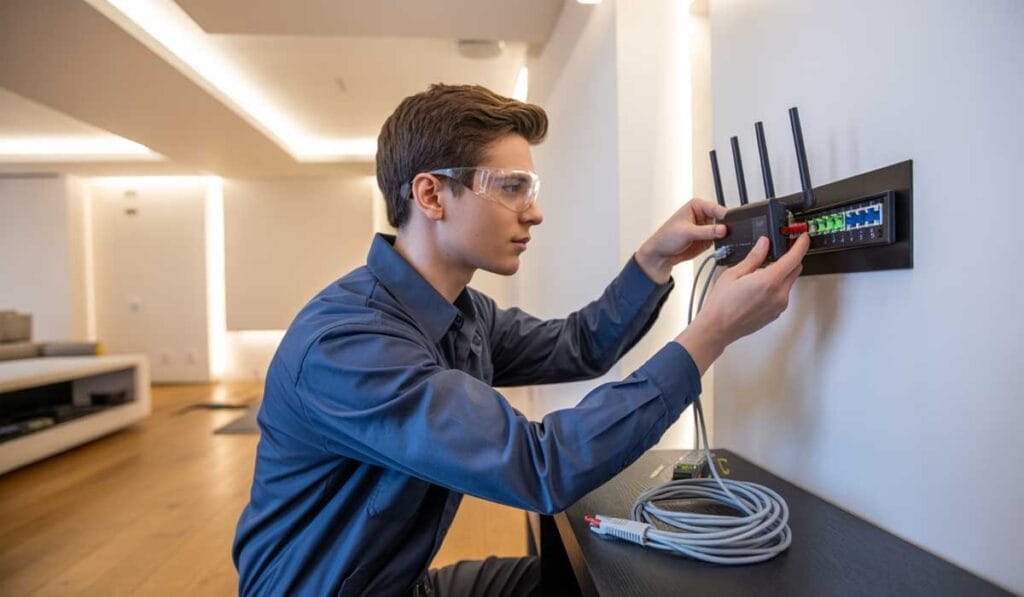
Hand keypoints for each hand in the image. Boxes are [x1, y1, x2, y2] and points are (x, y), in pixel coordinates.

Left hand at [635, 199, 727, 283]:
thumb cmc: (666, 237)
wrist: (661, 255)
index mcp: (697, 206)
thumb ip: (706, 231)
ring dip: (724, 235)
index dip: (723, 214)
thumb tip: (723, 229)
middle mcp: (703, 215)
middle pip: (722, 218)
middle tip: (727, 233)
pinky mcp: (708, 239)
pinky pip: (720, 240)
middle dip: (725, 226)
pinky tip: (721, 246)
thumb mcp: (687, 232)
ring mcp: (707, 228)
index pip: (715, 207)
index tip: (729, 222)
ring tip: (723, 240)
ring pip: (723, 230)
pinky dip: (722, 243)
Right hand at [675, 234, 809, 372]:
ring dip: (781, 274)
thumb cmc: (721, 303)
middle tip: (776, 252)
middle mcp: (779, 294)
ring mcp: (779, 306)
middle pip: (795, 270)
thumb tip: (764, 243)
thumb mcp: (733, 274)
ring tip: (758, 275)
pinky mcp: (776, 313)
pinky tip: (758, 289)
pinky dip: (776, 287)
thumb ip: (754, 258)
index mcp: (769, 281)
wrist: (718, 328)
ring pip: (788, 282)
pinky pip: (782, 295)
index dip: (801, 245)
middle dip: (790, 259)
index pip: (794, 258)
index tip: (803, 238)